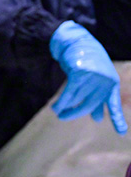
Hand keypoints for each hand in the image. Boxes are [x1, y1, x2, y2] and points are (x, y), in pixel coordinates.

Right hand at [49, 20, 127, 134]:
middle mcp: (104, 80)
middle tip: (63, 117)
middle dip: (74, 114)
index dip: (117, 119)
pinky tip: (55, 107)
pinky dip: (61, 103)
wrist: (77, 43)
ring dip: (64, 107)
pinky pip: (68, 94)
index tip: (121, 133)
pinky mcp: (79, 73)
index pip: (113, 104)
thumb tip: (97, 119)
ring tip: (57, 110)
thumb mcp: (96, 80)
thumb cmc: (88, 63)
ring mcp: (92, 76)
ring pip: (76, 99)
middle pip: (89, 104)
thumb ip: (97, 98)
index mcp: (111, 83)